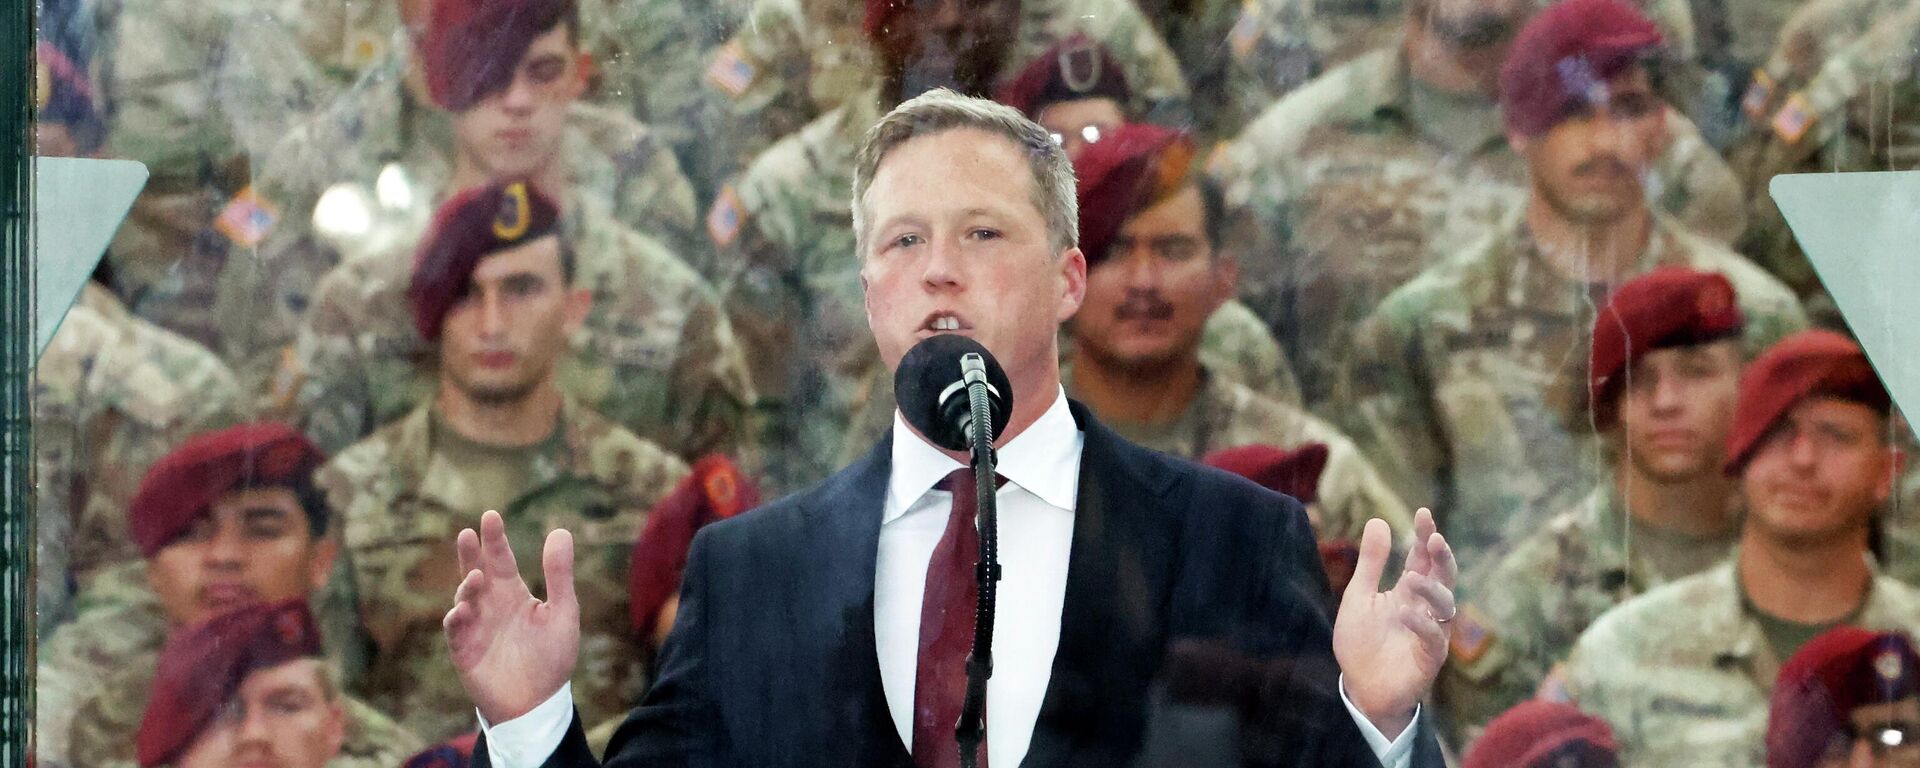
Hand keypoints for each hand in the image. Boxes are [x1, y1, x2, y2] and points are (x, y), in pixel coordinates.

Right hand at [444, 509, 580, 723]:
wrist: (537, 703)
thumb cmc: (551, 658)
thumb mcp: (562, 613)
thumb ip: (559, 575)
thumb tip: (560, 531)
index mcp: (513, 594)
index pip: (501, 560)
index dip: (495, 539)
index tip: (491, 516)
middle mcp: (491, 605)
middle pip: (476, 572)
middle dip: (471, 554)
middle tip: (468, 533)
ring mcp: (475, 626)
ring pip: (463, 598)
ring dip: (466, 586)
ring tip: (476, 577)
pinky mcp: (464, 650)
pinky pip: (455, 630)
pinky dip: (456, 618)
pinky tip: (462, 609)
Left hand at [1332, 508, 1456, 737]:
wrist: (1360, 688)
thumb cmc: (1361, 642)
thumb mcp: (1359, 597)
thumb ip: (1371, 563)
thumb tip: (1379, 520)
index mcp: (1409, 592)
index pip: (1422, 559)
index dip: (1425, 537)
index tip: (1423, 514)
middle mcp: (1425, 608)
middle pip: (1442, 577)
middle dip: (1441, 557)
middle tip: (1434, 538)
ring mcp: (1430, 633)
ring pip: (1445, 606)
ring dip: (1431, 589)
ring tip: (1412, 578)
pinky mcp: (1429, 659)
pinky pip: (1434, 639)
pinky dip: (1421, 625)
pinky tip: (1405, 613)